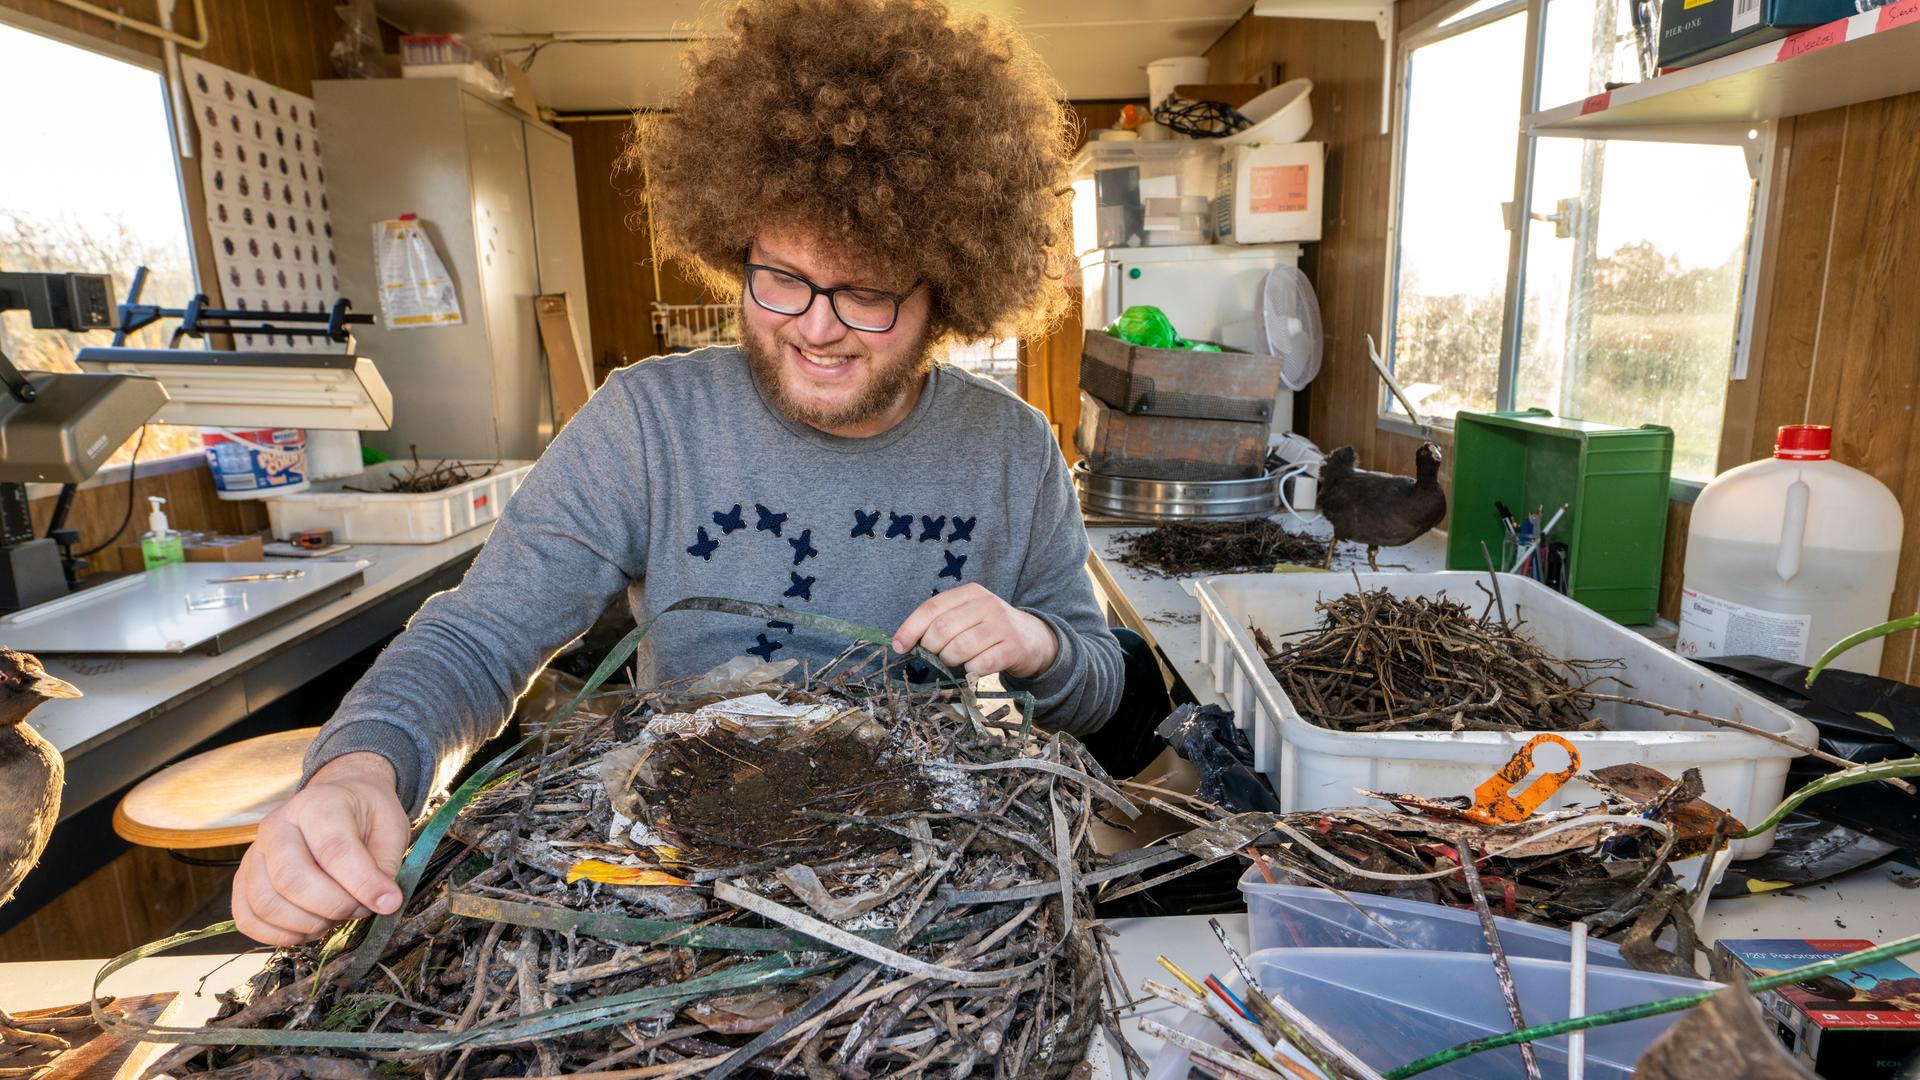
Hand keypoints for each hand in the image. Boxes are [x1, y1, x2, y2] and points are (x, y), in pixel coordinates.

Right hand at [232, 752, 409, 945]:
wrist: (336, 801)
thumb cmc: (365, 816)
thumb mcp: (390, 827)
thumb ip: (385, 864)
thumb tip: (384, 903)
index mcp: (316, 804)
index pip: (333, 850)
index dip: (362, 883)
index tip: (388, 902)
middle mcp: (276, 825)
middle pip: (291, 880)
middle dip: (333, 906)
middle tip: (359, 909)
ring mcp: (254, 853)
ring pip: (266, 903)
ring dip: (307, 924)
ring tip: (335, 917)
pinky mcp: (244, 878)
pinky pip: (247, 918)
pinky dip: (277, 935)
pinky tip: (308, 930)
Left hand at [892, 583, 1058, 678]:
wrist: (1033, 639)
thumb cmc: (990, 628)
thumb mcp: (968, 615)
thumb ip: (940, 621)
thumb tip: (903, 642)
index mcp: (970, 592)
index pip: (931, 608)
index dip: (910, 629)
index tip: (898, 646)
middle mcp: (986, 605)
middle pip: (942, 630)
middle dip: (932, 649)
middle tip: (938, 655)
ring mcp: (1001, 626)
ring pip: (958, 649)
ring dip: (950, 661)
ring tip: (957, 660)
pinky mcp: (1012, 648)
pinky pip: (978, 665)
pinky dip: (969, 671)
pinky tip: (974, 667)